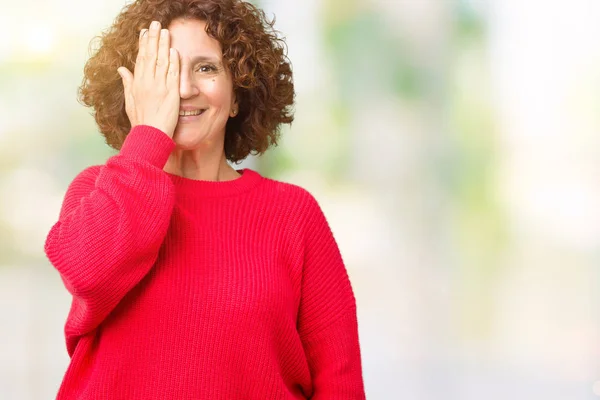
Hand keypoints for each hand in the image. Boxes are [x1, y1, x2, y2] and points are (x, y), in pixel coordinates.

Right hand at [117, 21, 179, 137]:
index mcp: (137, 83)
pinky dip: (173, 62)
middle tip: (156, 24)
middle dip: (153, 38)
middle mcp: (147, 82)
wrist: (149, 135)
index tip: (145, 32)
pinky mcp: (171, 93)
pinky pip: (173, 74)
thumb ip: (127, 83)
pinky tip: (174, 51)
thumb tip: (121, 69)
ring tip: (166, 31)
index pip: (140, 58)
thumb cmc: (141, 121)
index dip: (143, 44)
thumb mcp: (130, 100)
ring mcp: (159, 87)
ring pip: (162, 61)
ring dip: (164, 45)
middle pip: (150, 55)